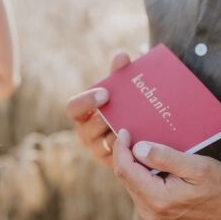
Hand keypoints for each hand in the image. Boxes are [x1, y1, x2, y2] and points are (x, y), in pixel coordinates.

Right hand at [66, 53, 130, 168]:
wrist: (139, 128)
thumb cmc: (124, 105)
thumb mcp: (121, 89)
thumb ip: (120, 73)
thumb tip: (122, 56)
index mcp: (83, 114)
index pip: (74, 108)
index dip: (86, 101)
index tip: (106, 93)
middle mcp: (87, 133)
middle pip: (89, 129)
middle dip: (104, 121)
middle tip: (122, 114)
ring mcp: (100, 150)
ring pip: (107, 144)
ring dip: (119, 136)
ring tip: (135, 127)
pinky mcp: (115, 163)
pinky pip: (121, 158)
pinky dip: (131, 149)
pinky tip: (146, 140)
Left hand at [112, 129, 220, 219]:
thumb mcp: (197, 166)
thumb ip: (165, 157)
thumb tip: (138, 148)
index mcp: (158, 199)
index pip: (126, 171)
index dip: (121, 149)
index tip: (124, 132)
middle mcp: (151, 213)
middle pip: (126, 179)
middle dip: (126, 156)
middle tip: (132, 135)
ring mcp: (153, 219)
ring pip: (132, 186)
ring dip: (135, 167)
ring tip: (143, 148)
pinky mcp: (157, 219)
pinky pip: (141, 194)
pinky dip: (143, 178)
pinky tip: (152, 166)